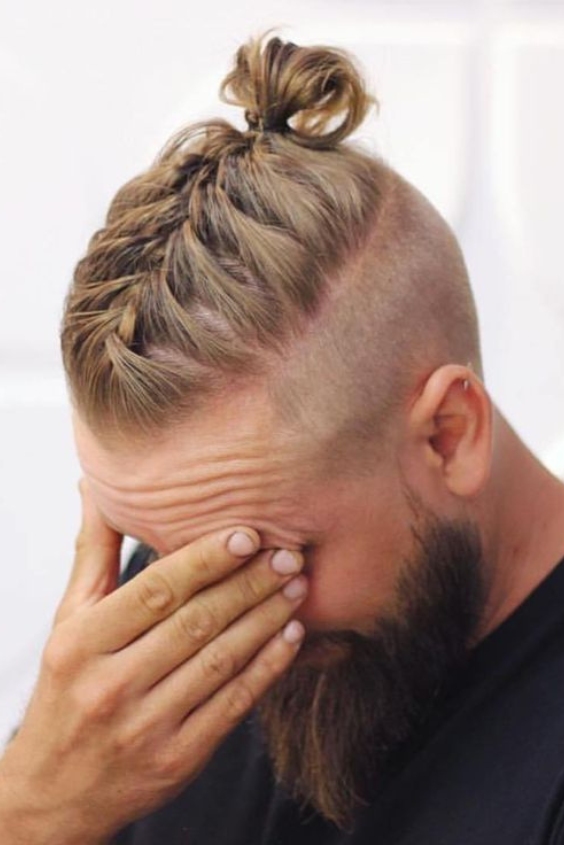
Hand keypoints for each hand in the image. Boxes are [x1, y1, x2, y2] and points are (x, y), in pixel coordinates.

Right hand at [0, 483, 305, 843]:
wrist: (54, 789)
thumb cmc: (67, 688)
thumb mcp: (70, 619)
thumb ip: (94, 553)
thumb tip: (97, 484)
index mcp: (82, 643)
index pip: (155, 591)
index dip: (206, 559)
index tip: (248, 534)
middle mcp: (111, 685)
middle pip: (195, 622)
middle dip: (250, 584)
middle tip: (289, 554)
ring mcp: (146, 726)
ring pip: (221, 660)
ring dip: (266, 619)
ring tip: (297, 586)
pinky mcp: (178, 758)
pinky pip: (233, 704)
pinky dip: (268, 667)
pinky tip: (292, 637)